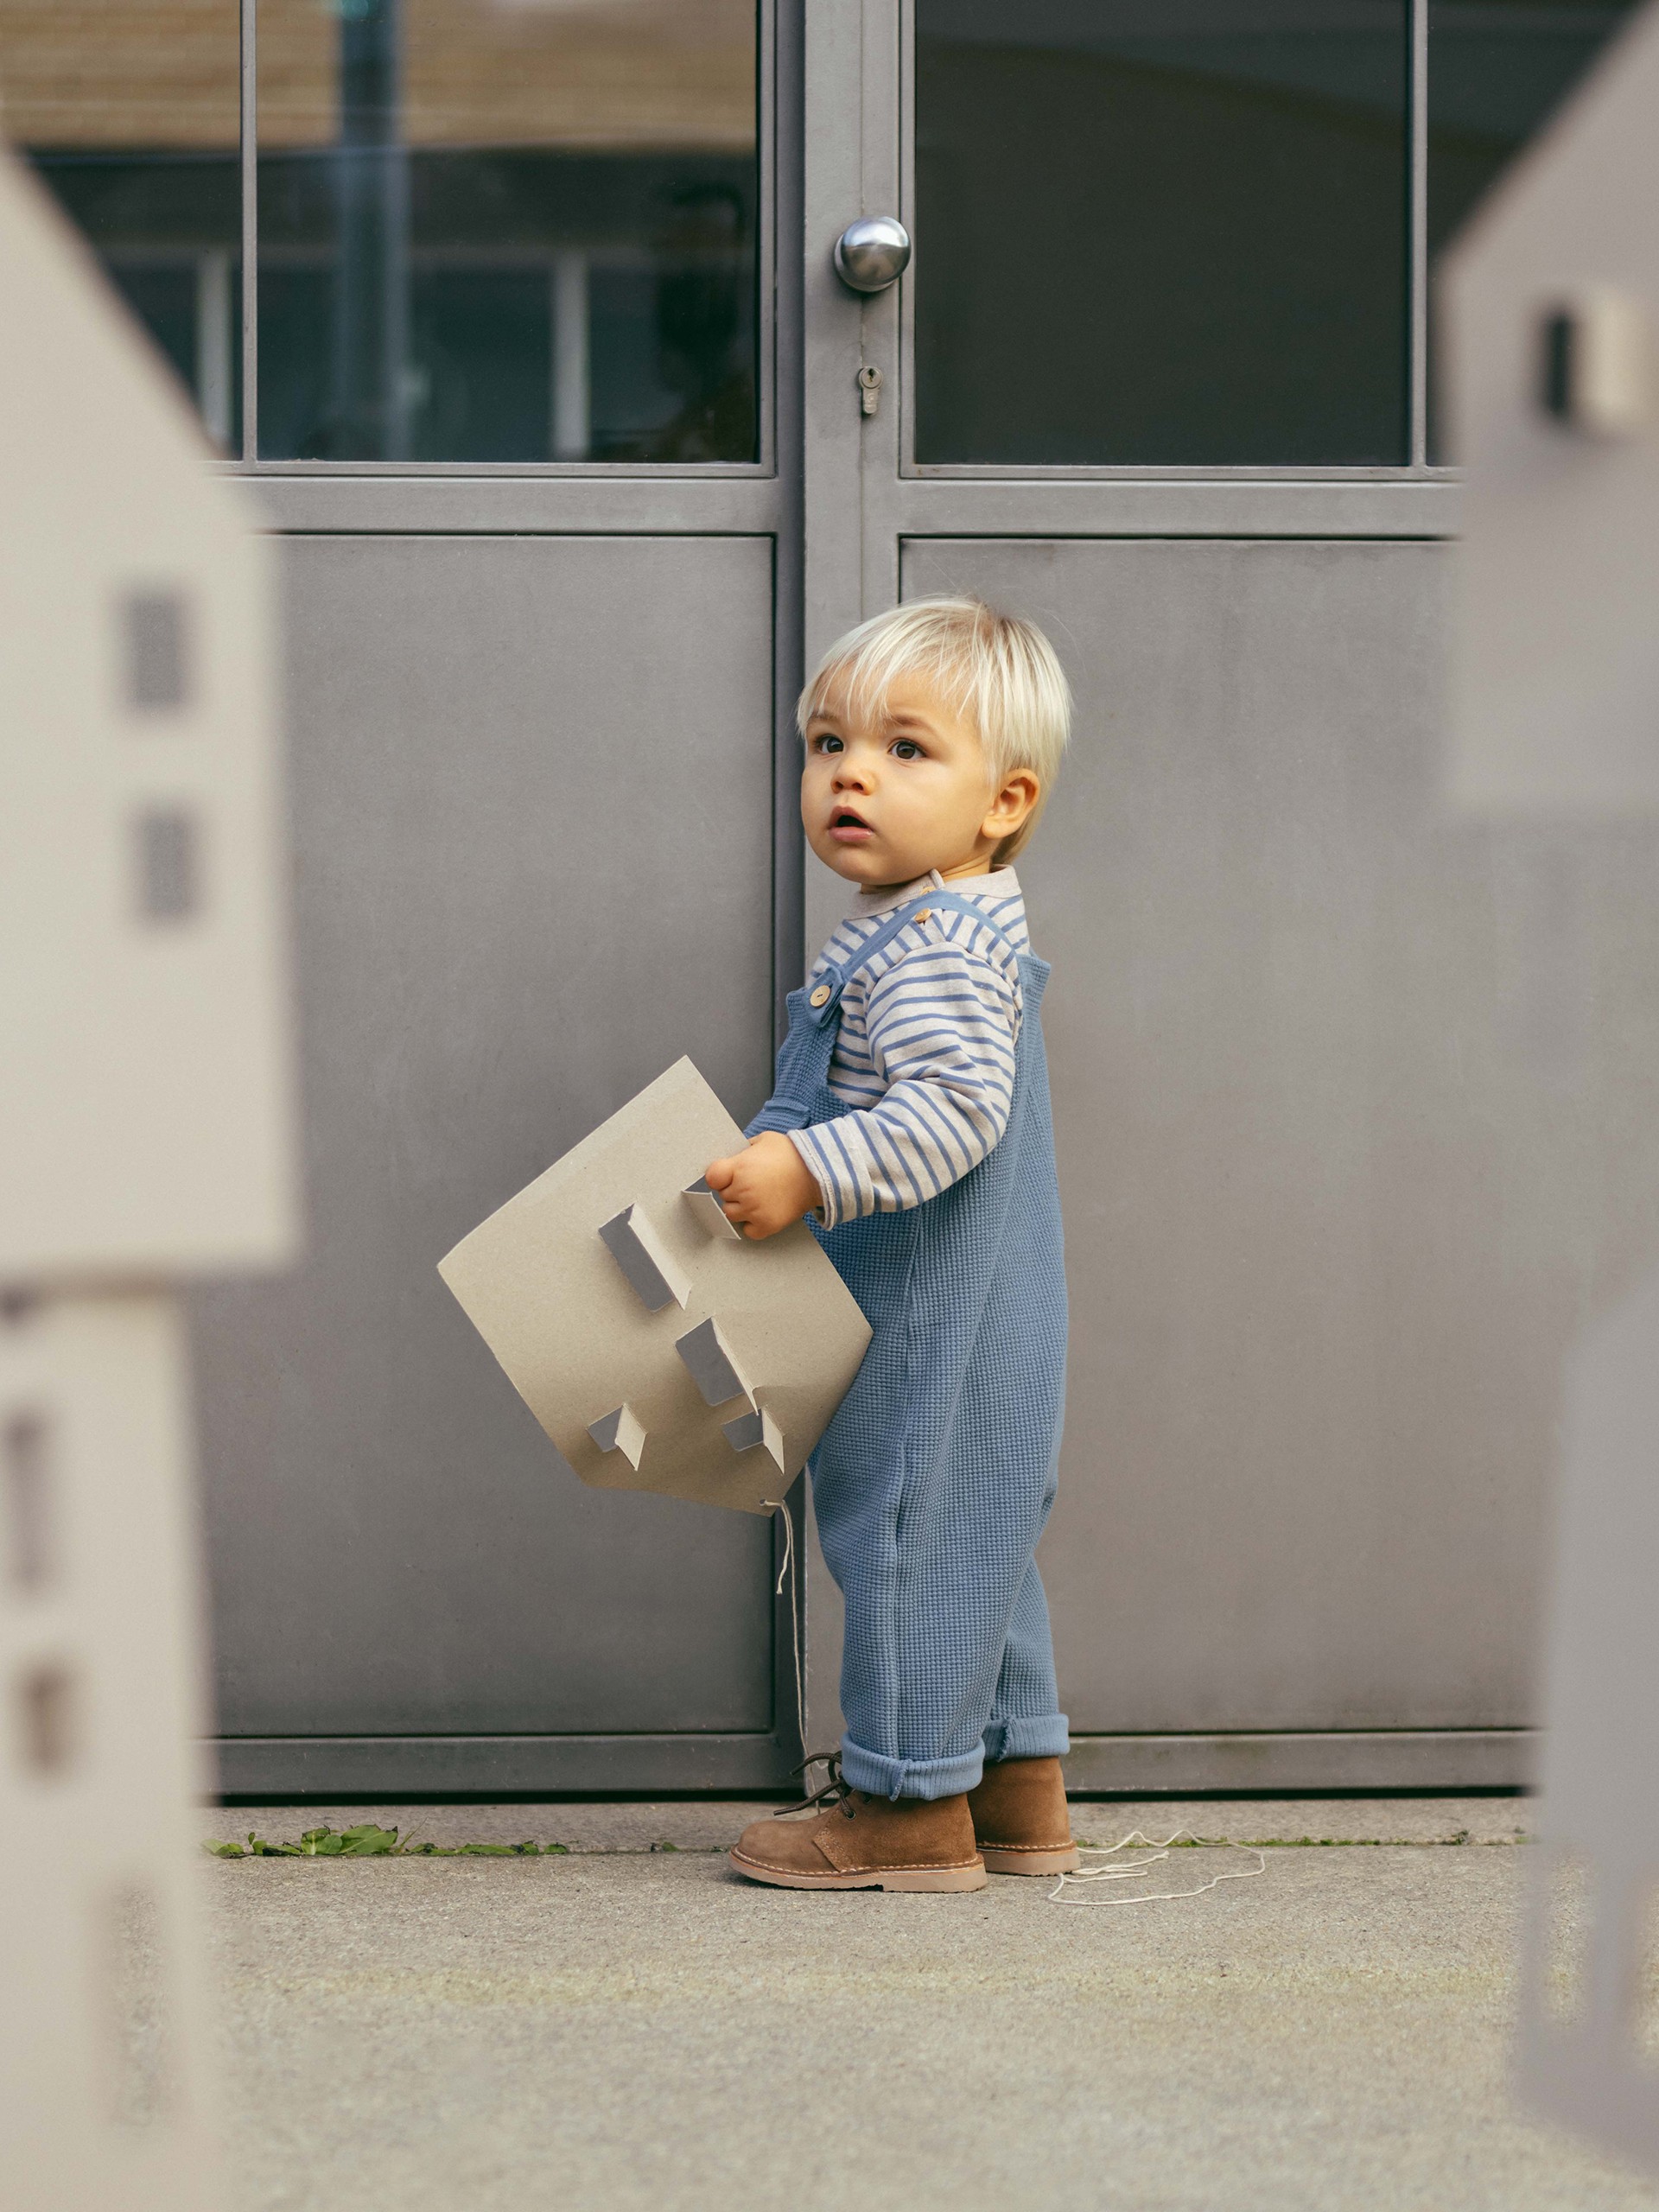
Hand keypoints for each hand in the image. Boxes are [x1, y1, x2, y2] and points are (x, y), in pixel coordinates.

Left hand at [704, 1132, 822, 1239]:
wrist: (819, 1173)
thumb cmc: (793, 1154)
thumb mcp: (764, 1140)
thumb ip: (744, 1149)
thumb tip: (732, 1157)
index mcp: (740, 1167)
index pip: (711, 1178)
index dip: (719, 1176)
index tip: (725, 1176)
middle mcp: (744, 1190)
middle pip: (723, 1196)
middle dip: (733, 1190)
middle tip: (751, 1184)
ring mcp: (754, 1210)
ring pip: (731, 1214)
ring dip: (740, 1207)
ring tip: (757, 1198)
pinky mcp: (767, 1225)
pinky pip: (747, 1230)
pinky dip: (752, 1225)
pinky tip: (762, 1212)